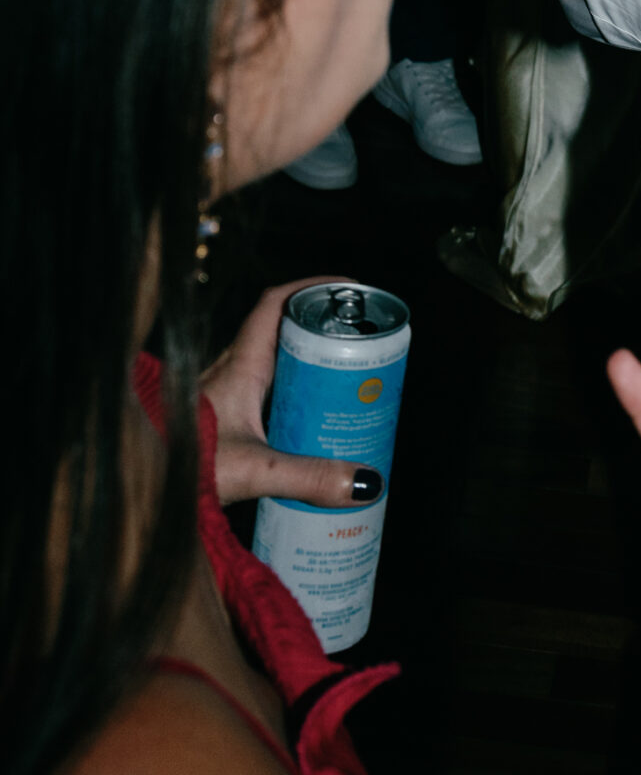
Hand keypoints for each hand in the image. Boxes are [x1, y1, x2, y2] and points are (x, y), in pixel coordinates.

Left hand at [202, 280, 383, 508]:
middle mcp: (231, 373)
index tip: (347, 287)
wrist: (140, 488)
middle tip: (359, 345)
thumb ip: (309, 478)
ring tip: (345, 384)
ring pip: (274, 365)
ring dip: (307, 366)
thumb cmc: (180, 467)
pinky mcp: (222, 422)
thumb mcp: (255, 470)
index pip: (275, 304)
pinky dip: (291, 397)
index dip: (311, 287)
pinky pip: (264, 394)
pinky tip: (308, 425)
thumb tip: (365, 482)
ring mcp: (224, 396)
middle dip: (322, 332)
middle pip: (282, 333)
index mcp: (239, 366)